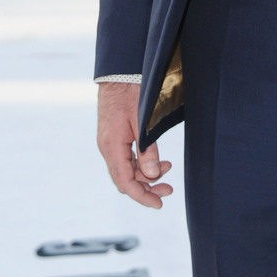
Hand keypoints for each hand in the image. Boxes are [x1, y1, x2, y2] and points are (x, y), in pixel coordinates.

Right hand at [96, 82, 172, 209]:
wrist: (118, 73)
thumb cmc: (130, 92)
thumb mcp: (143, 121)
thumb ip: (147, 150)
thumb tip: (153, 176)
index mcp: (112, 146)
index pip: (125, 182)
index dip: (142, 196)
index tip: (159, 204)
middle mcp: (107, 148)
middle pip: (125, 179)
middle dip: (147, 187)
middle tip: (169, 189)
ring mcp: (109, 143)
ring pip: (127, 170)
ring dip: (146, 174)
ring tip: (168, 167)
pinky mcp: (114, 137)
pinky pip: (126, 158)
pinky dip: (141, 163)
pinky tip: (156, 159)